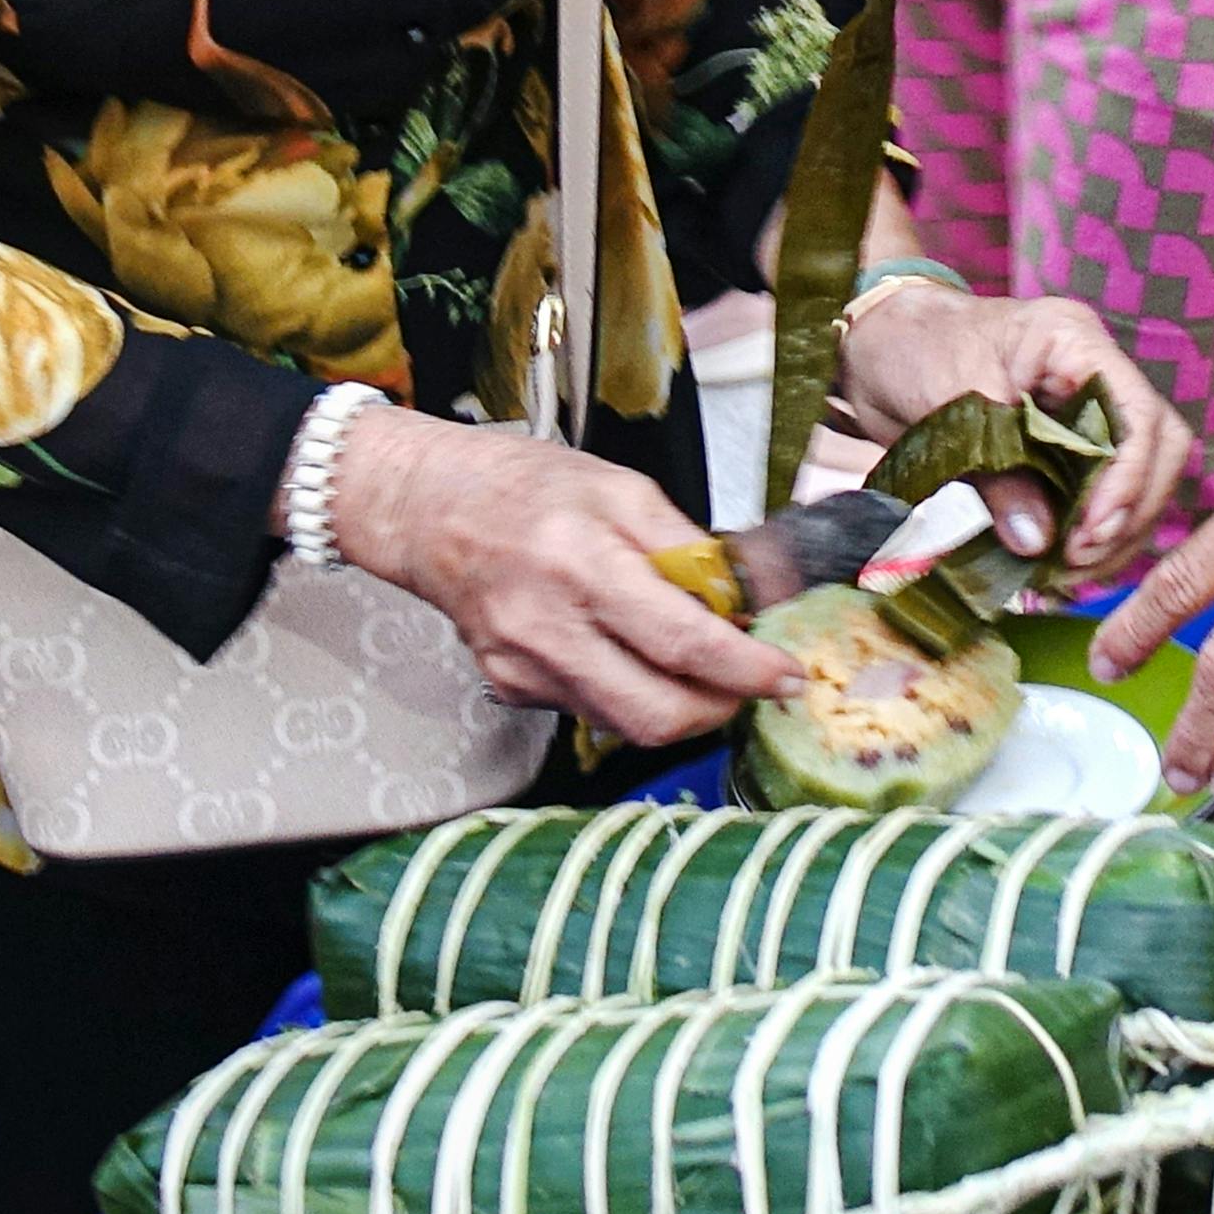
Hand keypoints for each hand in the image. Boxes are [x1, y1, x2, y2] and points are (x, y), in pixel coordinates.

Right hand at [333, 406, 800, 739]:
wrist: (428, 509)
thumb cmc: (528, 489)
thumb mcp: (625, 490)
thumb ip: (695, 548)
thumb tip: (765, 591)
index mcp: (583, 565)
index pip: (682, 643)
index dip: (746, 671)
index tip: (785, 674)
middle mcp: (547, 629)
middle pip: (656, 713)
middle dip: (720, 707)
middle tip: (749, 680)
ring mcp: (523, 668)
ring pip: (627, 724)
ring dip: (680, 704)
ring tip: (696, 660)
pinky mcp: (510, 688)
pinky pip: (592, 710)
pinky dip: (631, 692)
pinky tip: (633, 654)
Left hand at [834, 285, 1191, 586]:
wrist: (876, 352)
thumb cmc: (911, 349)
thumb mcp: (950, 402)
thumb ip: (997, 471)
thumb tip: (1038, 542)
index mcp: (1076, 344)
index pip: (1139, 413)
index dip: (1129, 478)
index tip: (1093, 533)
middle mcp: (1095, 377)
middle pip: (1158, 447)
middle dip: (1130, 511)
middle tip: (1082, 560)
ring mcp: (1084, 413)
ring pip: (1141, 476)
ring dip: (1117, 531)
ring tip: (1072, 573)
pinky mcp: (1066, 449)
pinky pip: (1101, 493)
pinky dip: (1090, 533)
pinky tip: (1064, 566)